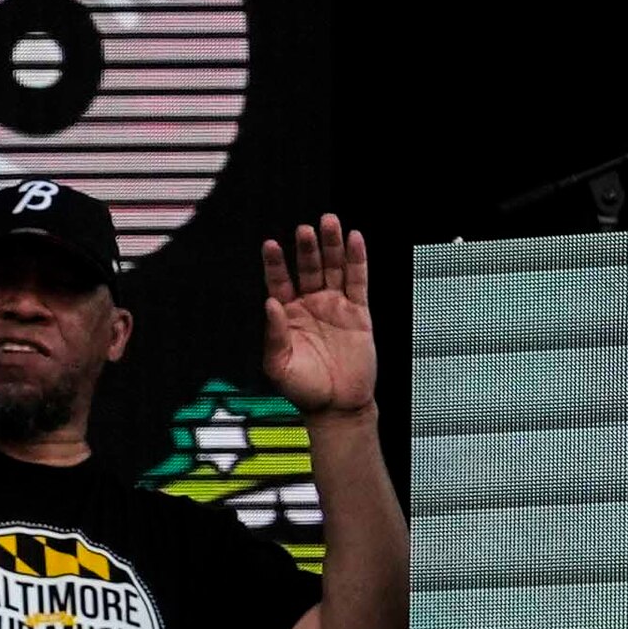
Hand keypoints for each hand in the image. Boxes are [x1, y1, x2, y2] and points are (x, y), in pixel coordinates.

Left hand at [260, 213, 378, 422]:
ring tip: (330, 222)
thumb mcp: (278, 365)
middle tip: (305, 228)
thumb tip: (268, 304)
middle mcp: (309, 305)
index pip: (278, 282)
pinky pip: (358, 280)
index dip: (275, 264)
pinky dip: (357, 260)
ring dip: (332, 245)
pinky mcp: (359, 311)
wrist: (337, 406)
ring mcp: (335, 305)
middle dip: (307, 248)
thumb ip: (273, 335)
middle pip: (308, 268)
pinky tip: (355, 239)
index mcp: (286, 315)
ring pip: (334, 268)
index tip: (270, 245)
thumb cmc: (304, 389)